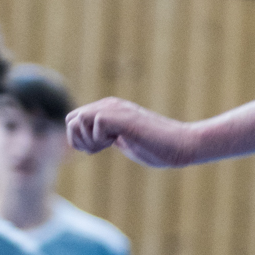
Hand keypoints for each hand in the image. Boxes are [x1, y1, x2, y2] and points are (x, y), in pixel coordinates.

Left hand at [66, 98, 202, 167]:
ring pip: (78, 120)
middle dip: (79, 139)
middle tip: (98, 150)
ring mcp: (116, 109)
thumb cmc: (158, 148)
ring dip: (88, 140)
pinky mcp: (122, 117)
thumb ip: (108, 137)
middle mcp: (110, 105)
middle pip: (71, 119)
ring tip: (108, 146)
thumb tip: (89, 141)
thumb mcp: (125, 141)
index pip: (73, 120)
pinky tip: (116, 143)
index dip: (79, 139)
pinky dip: (99, 139)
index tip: (97, 149)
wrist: (183, 145)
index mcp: (109, 109)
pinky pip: (94, 123)